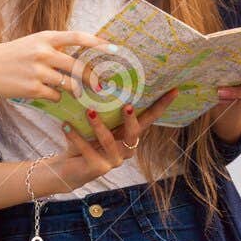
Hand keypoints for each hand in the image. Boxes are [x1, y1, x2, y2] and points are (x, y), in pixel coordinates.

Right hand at [0, 30, 108, 100]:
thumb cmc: (12, 55)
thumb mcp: (33, 43)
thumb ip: (55, 47)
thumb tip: (82, 57)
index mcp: (45, 37)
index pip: (77, 37)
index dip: (97, 43)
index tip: (114, 48)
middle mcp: (43, 53)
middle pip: (78, 66)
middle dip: (92, 78)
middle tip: (101, 86)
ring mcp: (38, 71)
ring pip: (68, 84)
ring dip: (72, 89)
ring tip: (69, 90)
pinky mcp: (32, 89)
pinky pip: (55, 96)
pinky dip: (56, 97)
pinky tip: (47, 93)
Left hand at [50, 87, 177, 187]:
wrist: (67, 168)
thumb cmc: (84, 139)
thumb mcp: (94, 122)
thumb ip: (101, 106)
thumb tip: (97, 72)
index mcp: (128, 135)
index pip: (149, 119)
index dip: (162, 106)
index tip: (174, 90)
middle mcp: (126, 149)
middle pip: (135, 133)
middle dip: (131, 119)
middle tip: (127, 106)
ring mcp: (113, 161)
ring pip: (108, 141)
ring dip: (98, 125)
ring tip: (88, 111)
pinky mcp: (97, 169)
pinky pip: (87, 150)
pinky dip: (75, 136)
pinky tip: (65, 125)